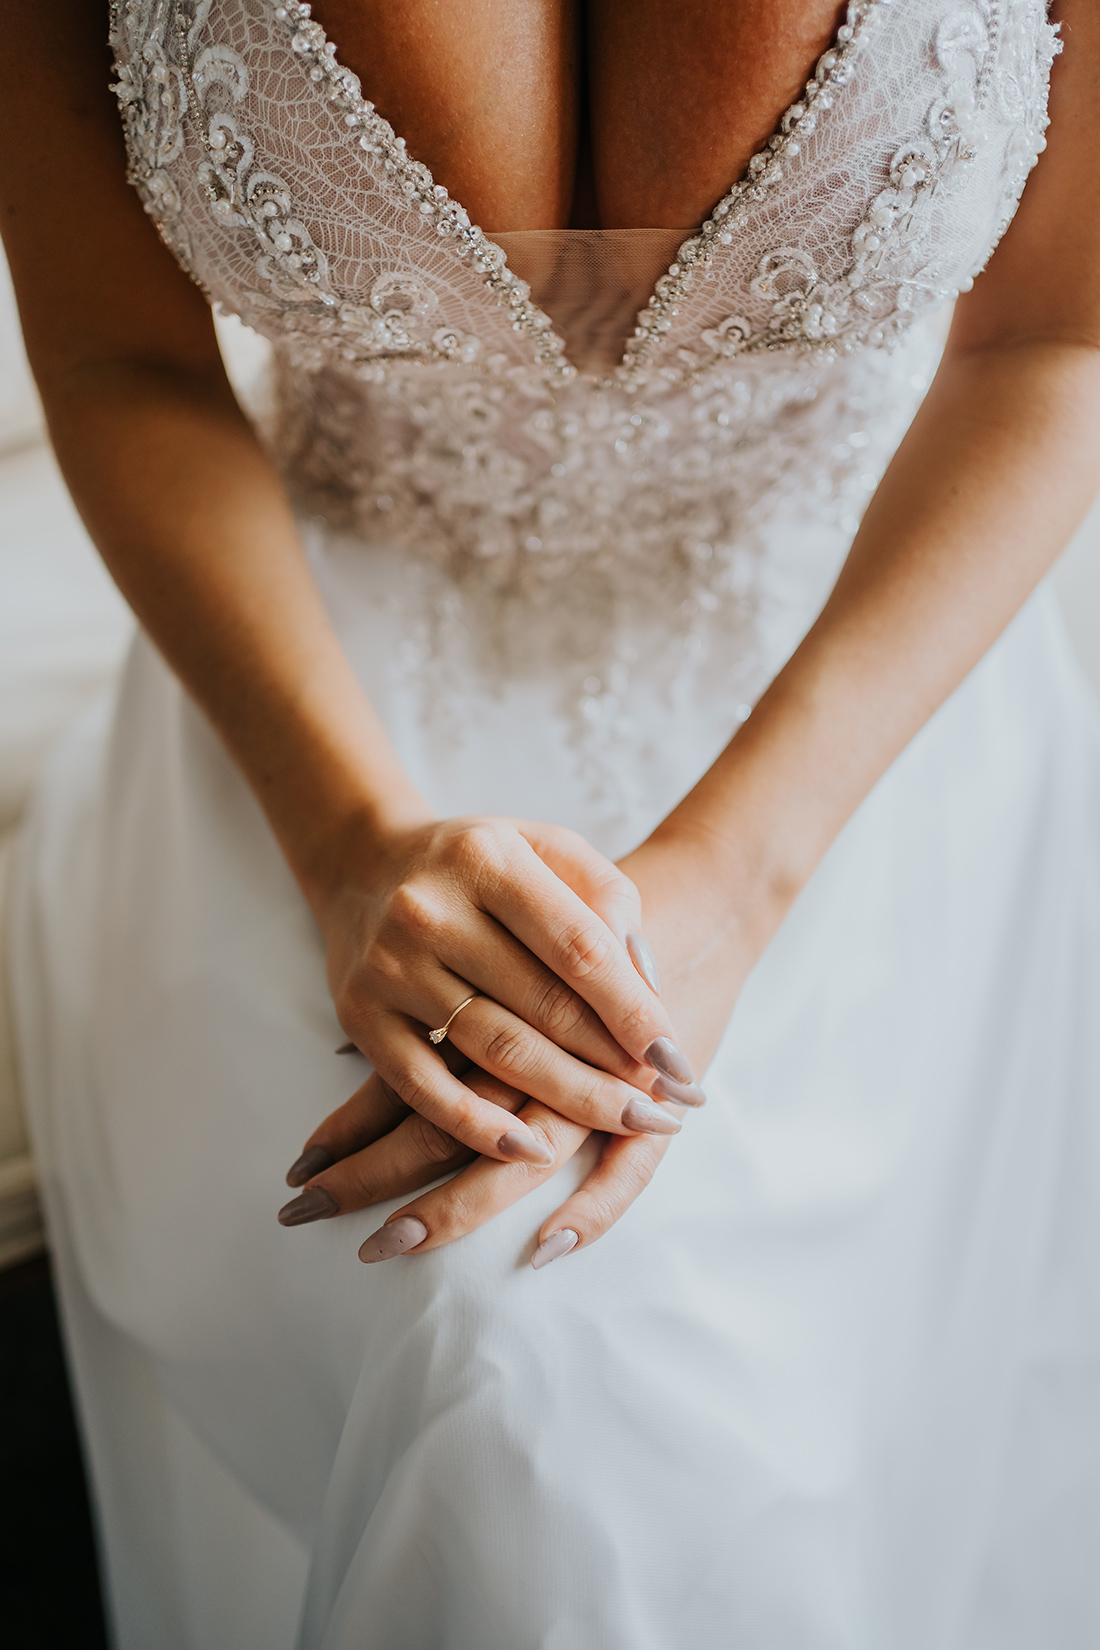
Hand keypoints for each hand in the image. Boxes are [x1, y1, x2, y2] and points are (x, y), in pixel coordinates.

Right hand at [312, 816, 696, 1168]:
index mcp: (487, 858)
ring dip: (567, 1099)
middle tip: (663, 1109)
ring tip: (624, 1126)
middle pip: (542, 1006)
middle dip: (611, 1065)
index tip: (678, 1058)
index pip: (578, 947)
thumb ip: (606, 899)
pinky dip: (477, 1127)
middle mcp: (431, 910)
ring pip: (493, 1050)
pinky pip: (423, 1086)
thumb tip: (648, 984)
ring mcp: (391, 966)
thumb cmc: (482, 864)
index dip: (634, 1009)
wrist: (364, 865)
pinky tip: (530, 1151)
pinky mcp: (361, 1016)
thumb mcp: (548, 848)